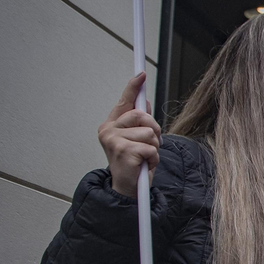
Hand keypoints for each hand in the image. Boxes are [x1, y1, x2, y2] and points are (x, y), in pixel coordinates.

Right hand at [98, 73, 159, 196]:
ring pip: (149, 133)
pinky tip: (144, 165)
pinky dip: (153, 158)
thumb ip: (139, 123)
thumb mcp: (137, 140)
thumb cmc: (133, 164)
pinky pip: (151, 148)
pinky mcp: (123, 152)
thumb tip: (144, 103)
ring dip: (154, 147)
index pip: (123, 102)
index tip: (141, 74)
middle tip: (150, 145)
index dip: (133, 87)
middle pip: (142, 116)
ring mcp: (114, 141)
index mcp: (111, 126)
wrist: (127, 189)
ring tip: (145, 157)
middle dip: (154, 130)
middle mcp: (108, 131)